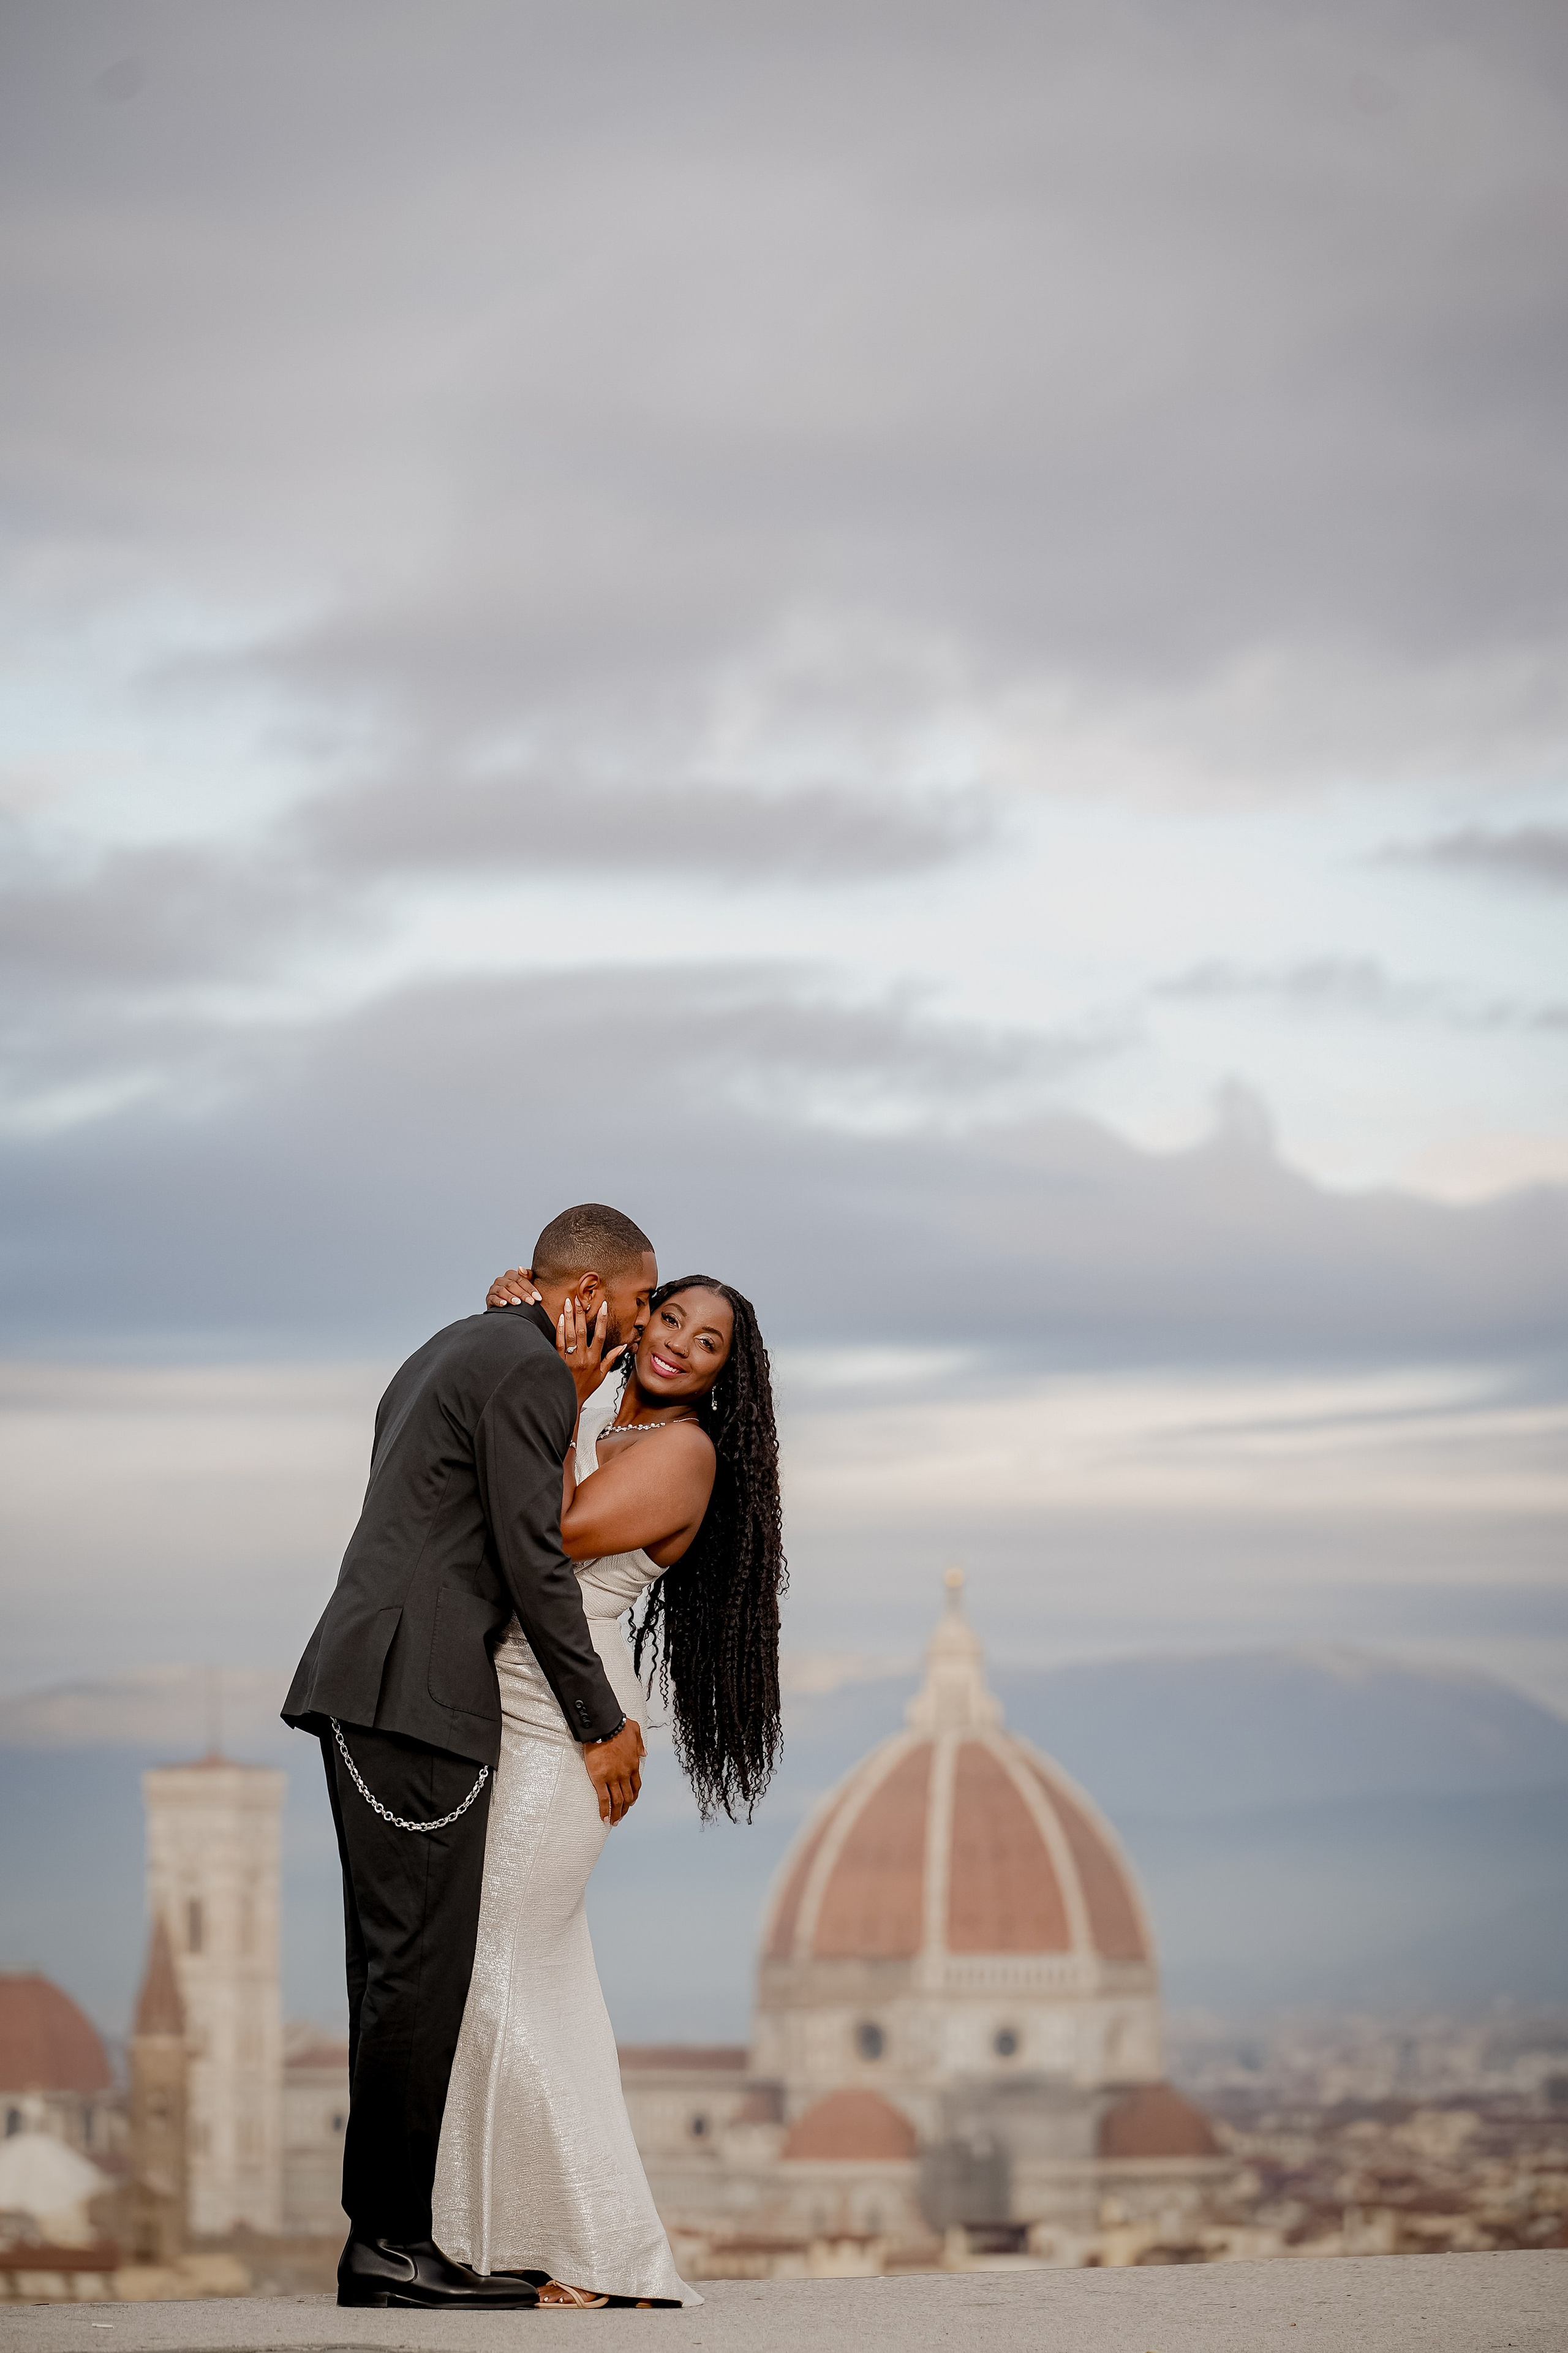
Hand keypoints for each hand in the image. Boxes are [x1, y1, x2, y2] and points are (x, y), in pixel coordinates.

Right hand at [487, 1266, 540, 1308]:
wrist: (508, 1307)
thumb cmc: (519, 1294)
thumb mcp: (525, 1284)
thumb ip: (527, 1275)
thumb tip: (520, 1268)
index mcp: (511, 1275)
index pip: (521, 1280)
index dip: (530, 1289)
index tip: (538, 1297)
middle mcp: (501, 1280)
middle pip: (512, 1285)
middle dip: (522, 1294)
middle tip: (531, 1302)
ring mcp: (494, 1288)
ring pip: (502, 1291)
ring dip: (510, 1297)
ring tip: (518, 1303)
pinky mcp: (489, 1298)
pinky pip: (493, 1298)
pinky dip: (498, 1301)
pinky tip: (504, 1304)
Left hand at [556, 1294, 625, 1408]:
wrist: (570, 1399)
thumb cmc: (586, 1387)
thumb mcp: (602, 1374)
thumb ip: (611, 1358)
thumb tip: (623, 1345)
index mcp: (595, 1359)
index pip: (600, 1335)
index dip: (602, 1319)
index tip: (602, 1305)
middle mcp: (583, 1357)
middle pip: (583, 1331)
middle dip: (581, 1314)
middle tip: (579, 1299)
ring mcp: (570, 1358)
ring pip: (570, 1334)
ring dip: (569, 1317)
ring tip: (568, 1303)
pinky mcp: (559, 1360)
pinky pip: (559, 1343)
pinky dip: (559, 1330)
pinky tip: (559, 1319)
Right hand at [582, 1718, 644, 1823]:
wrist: (604, 1726)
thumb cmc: (618, 1726)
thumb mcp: (635, 1732)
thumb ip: (640, 1744)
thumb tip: (645, 1753)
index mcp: (633, 1764)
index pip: (636, 1786)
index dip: (634, 1796)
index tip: (631, 1802)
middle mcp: (625, 1774)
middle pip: (628, 1797)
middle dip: (626, 1809)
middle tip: (621, 1816)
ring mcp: (613, 1777)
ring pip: (617, 1801)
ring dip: (616, 1813)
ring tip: (614, 1822)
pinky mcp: (600, 1779)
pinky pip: (603, 1798)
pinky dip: (604, 1810)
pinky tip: (604, 1818)